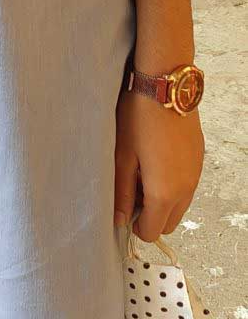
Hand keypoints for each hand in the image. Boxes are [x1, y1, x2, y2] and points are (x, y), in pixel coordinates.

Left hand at [113, 85, 204, 241]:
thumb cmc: (139, 118)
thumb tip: (118, 219)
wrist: (166, 86)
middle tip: (132, 187)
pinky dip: (173, 184)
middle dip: (150, 215)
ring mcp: (196, 175)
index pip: (152, 232)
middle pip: (168, 223)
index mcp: (164, 193)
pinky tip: (156, 158)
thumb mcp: (122, 156)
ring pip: (179, 206)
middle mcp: (186, 189)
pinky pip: (187, 186)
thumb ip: (121, 192)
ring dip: (162, 200)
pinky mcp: (199, 160)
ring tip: (142, 170)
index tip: (123, 205)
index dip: (134, 224)